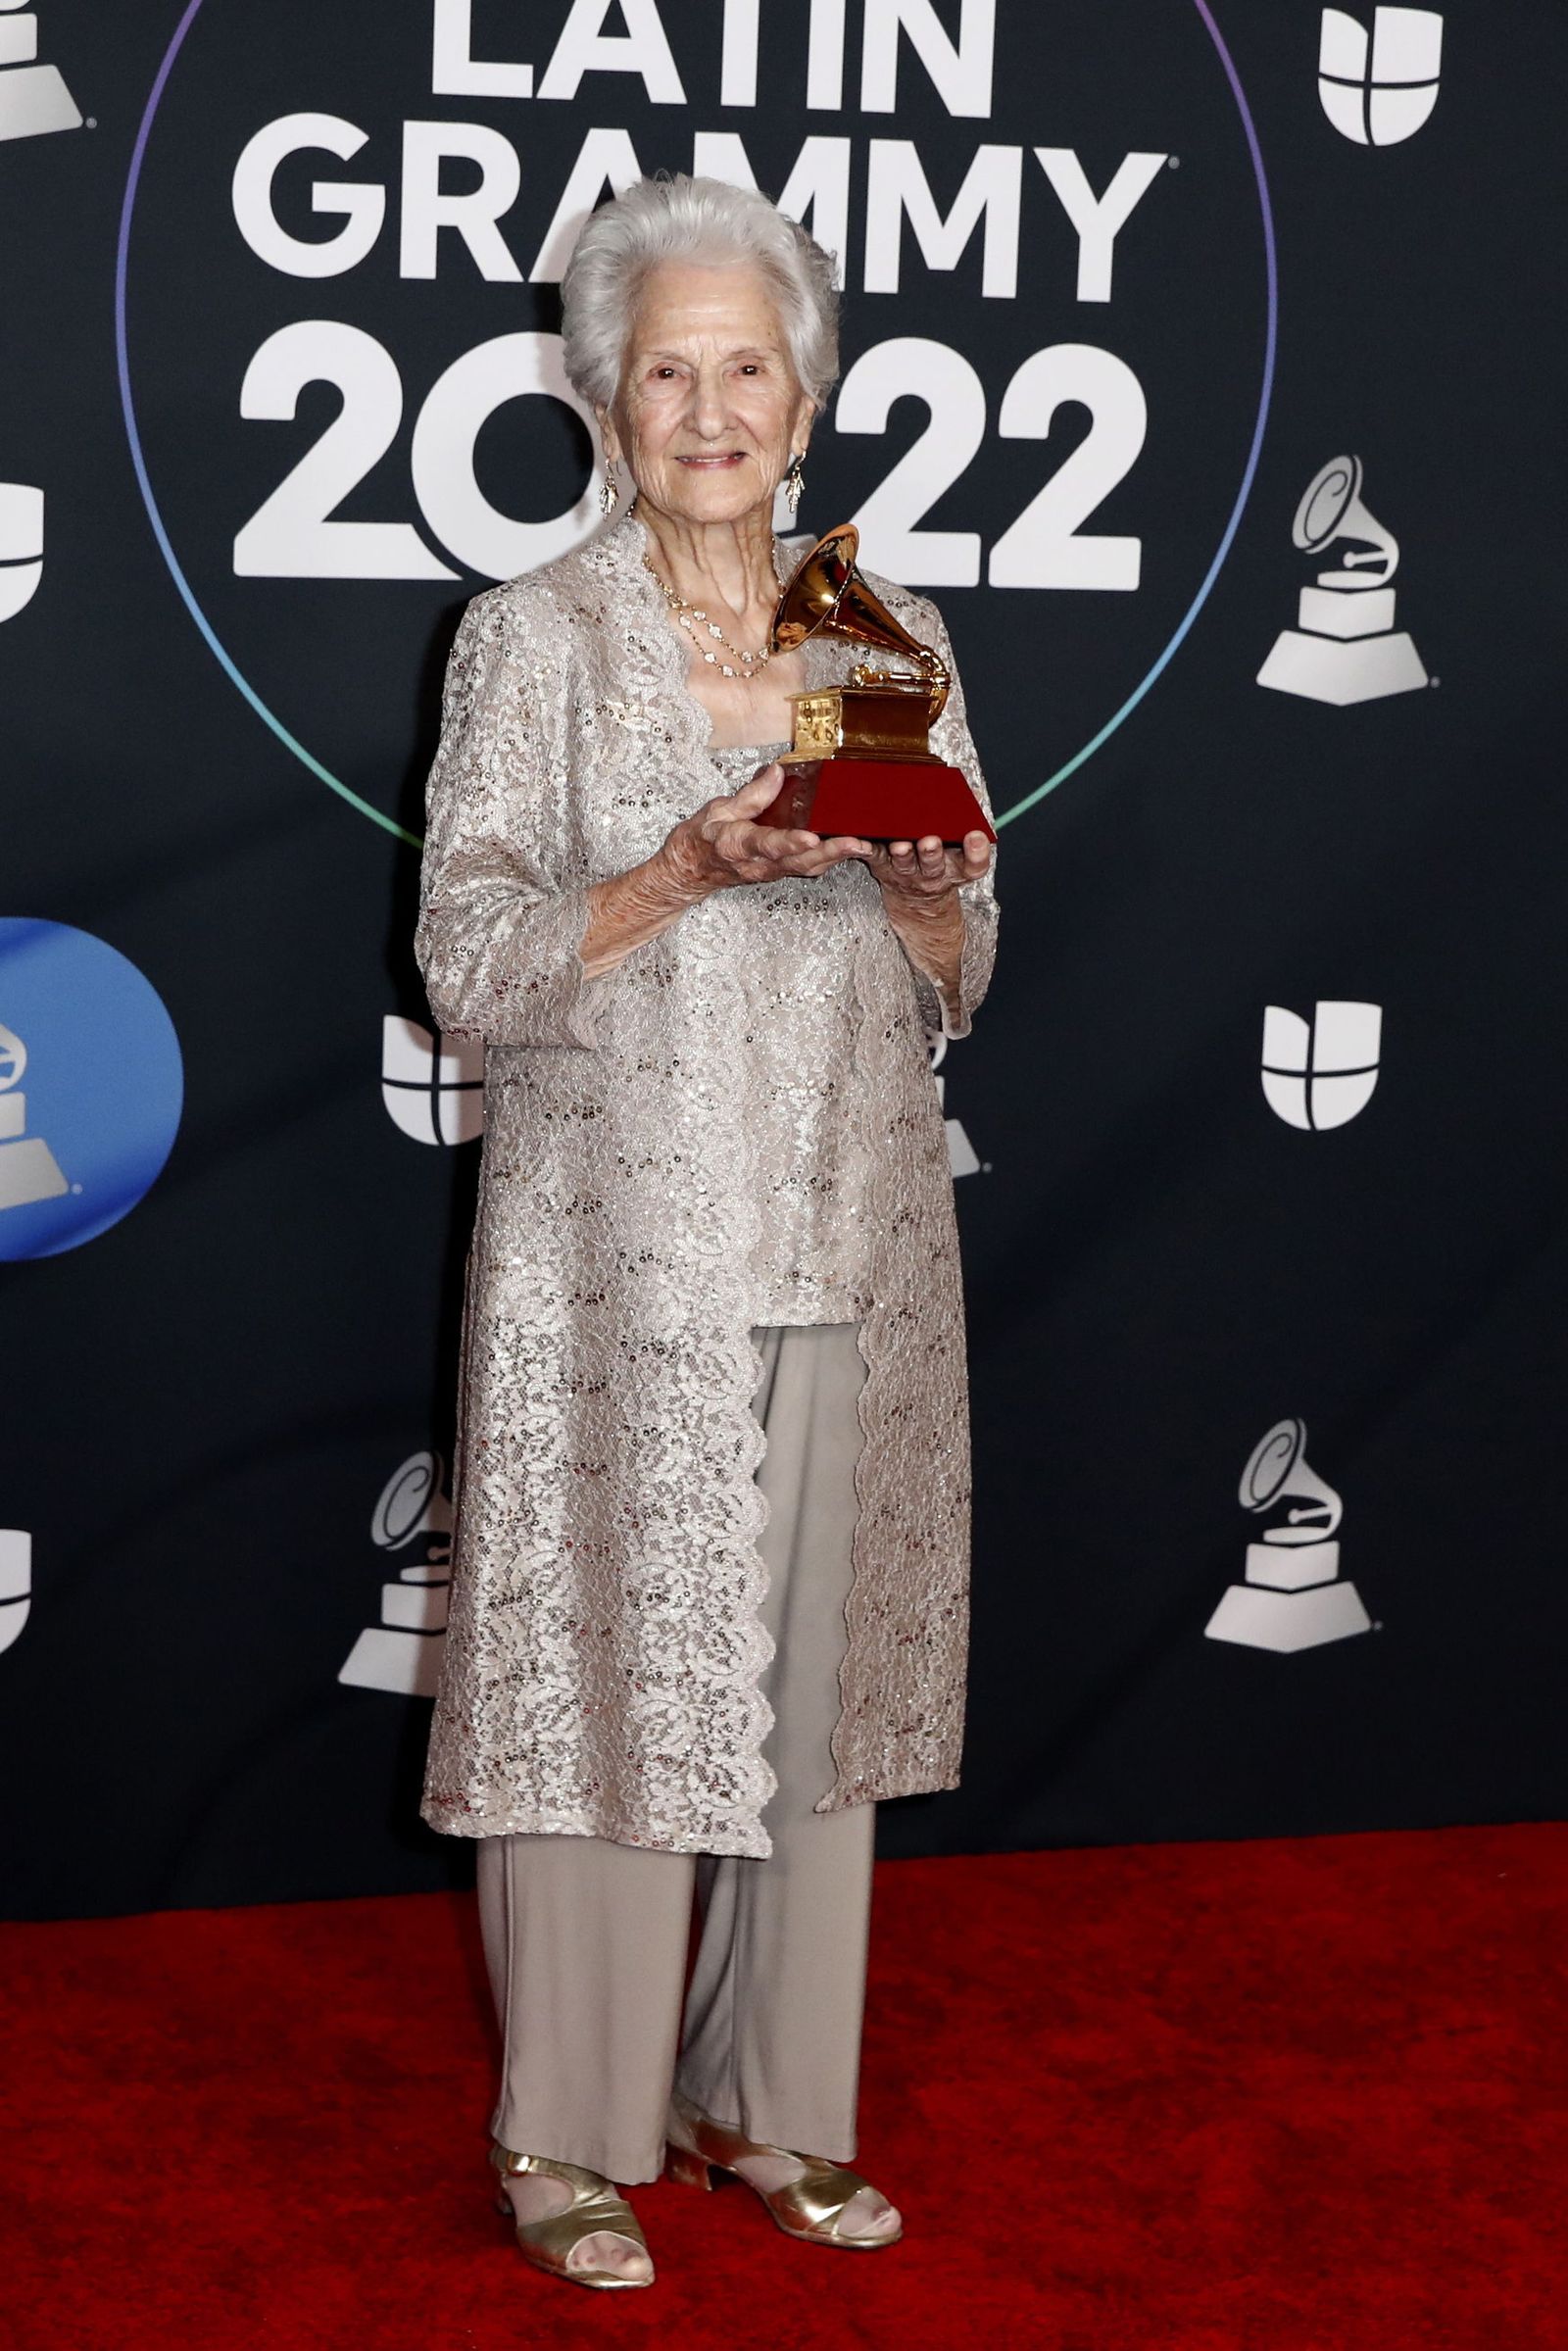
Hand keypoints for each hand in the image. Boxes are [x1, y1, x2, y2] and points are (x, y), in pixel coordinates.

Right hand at [660, 764, 872, 895]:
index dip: (790, 843)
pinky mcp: (780, 871)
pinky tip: (851, 848)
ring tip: (864, 845)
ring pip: (808, 868)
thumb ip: (750, 795)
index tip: (810, 839)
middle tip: (857, 843)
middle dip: (830, 853)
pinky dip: (831, 860)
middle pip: (799, 862)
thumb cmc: (702, 838)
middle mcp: (759, 864)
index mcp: (738, 845)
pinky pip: (808, 868)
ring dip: (837, 858)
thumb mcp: (717, 810)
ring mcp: (771, 871)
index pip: (767, 845)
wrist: (691, 870)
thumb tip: (777, 772)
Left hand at [863, 831, 992, 903]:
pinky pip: (872, 857)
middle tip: (930, 841)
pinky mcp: (882, 866)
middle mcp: (934, 873)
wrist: (916, 895)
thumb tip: (975, 794)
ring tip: (899, 845)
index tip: (976, 835)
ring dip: (901, 854)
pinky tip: (856, 842)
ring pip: (904, 864)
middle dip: (931, 853)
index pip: (974, 864)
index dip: (977, 852)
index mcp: (958, 866)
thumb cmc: (938, 859)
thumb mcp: (959, 848)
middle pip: (934, 865)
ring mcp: (907, 873)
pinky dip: (863, 849)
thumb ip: (966, 821)